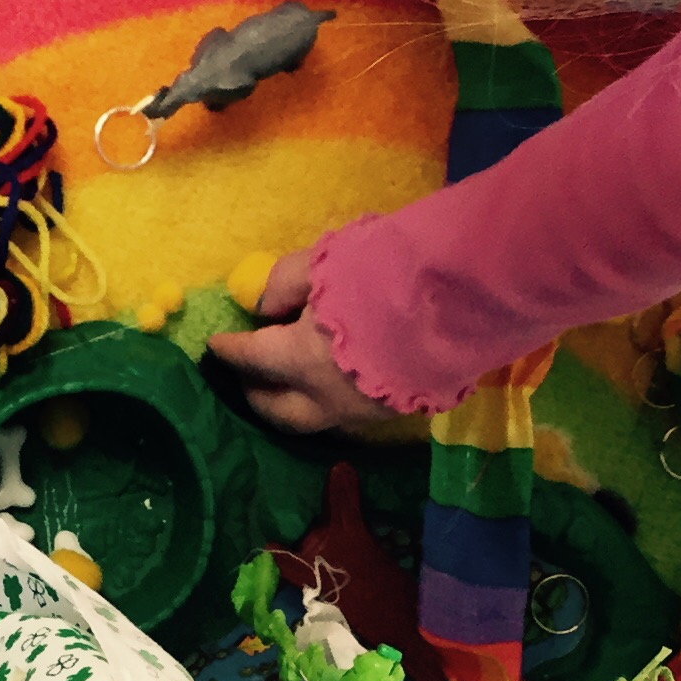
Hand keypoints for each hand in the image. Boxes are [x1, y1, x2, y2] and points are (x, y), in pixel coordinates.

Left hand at [202, 249, 398, 432]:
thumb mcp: (325, 260)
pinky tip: (335, 380)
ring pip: (317, 420)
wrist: (464, 299)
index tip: (215, 345)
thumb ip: (285, 283)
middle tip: (245, 378)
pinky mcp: (401, 409)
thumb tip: (265, 305)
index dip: (230, 351)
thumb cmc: (387, 271)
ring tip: (288, 383)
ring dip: (295, 404)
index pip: (252, 360)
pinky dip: (332, 400)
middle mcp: (328, 399)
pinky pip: (352, 413)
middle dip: (256, 395)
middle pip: (279, 411)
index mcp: (301, 362)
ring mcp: (367, 411)